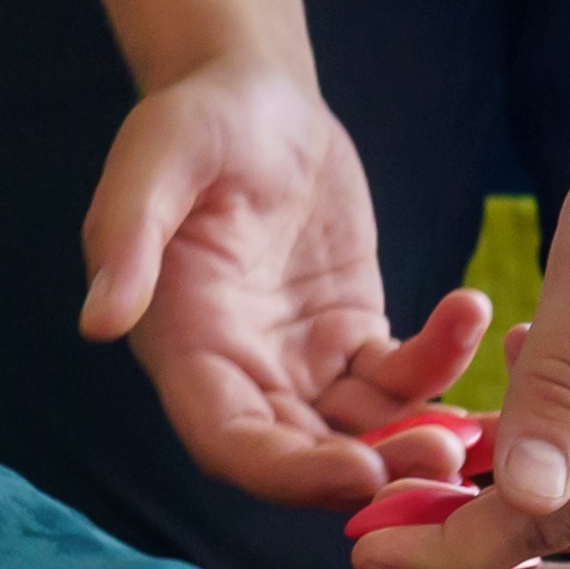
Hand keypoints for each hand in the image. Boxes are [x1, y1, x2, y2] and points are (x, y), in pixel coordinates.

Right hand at [80, 53, 495, 505]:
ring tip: (465, 430)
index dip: (289, 472)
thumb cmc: (193, 123)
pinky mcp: (354, 333)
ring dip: (411, 441)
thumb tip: (98, 320)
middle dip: (369, 472)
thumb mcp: (154, 163)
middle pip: (303, 456)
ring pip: (359, 432)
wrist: (253, 96)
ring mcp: (303, 360)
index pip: (231, 442)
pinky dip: (440, 363)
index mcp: (186, 348)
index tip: (358, 471)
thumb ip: (128, 238)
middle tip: (440, 462)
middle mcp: (242, 371)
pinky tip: (471, 314)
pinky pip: (401, 374)